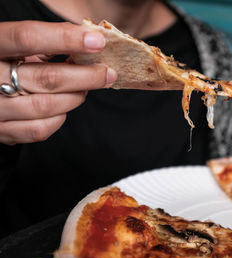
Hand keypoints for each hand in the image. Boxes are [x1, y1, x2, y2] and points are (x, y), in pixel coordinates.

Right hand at [0, 21, 116, 144]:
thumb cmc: (4, 64)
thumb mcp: (16, 46)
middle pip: (47, 78)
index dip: (66, 39)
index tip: (97, 42)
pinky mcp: (1, 130)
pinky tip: (63, 107)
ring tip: (85, 88)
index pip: (28, 38)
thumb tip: (89, 41)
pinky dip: (60, 118)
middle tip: (107, 73)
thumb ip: (46, 43)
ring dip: (76, 97)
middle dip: (86, 76)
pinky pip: (40, 129)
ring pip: (47, 106)